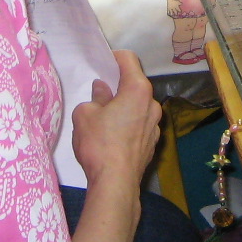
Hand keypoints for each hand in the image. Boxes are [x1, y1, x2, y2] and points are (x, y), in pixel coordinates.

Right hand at [71, 51, 161, 188]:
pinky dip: (129, 124)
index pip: (129, 59)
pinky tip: (114, 137)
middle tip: (100, 93)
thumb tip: (102, 90)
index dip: (114, 58)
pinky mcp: (153, 144)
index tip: (102, 64)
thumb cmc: (99, 144)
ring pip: (139, 106)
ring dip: (125, 106)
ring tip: (105, 118)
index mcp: (138, 90)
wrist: (115, 183)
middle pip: (135, 84)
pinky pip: (140, 125)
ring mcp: (156, 125)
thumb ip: (95, 97)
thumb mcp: (85, 114)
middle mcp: (152, 104)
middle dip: (118, 85)